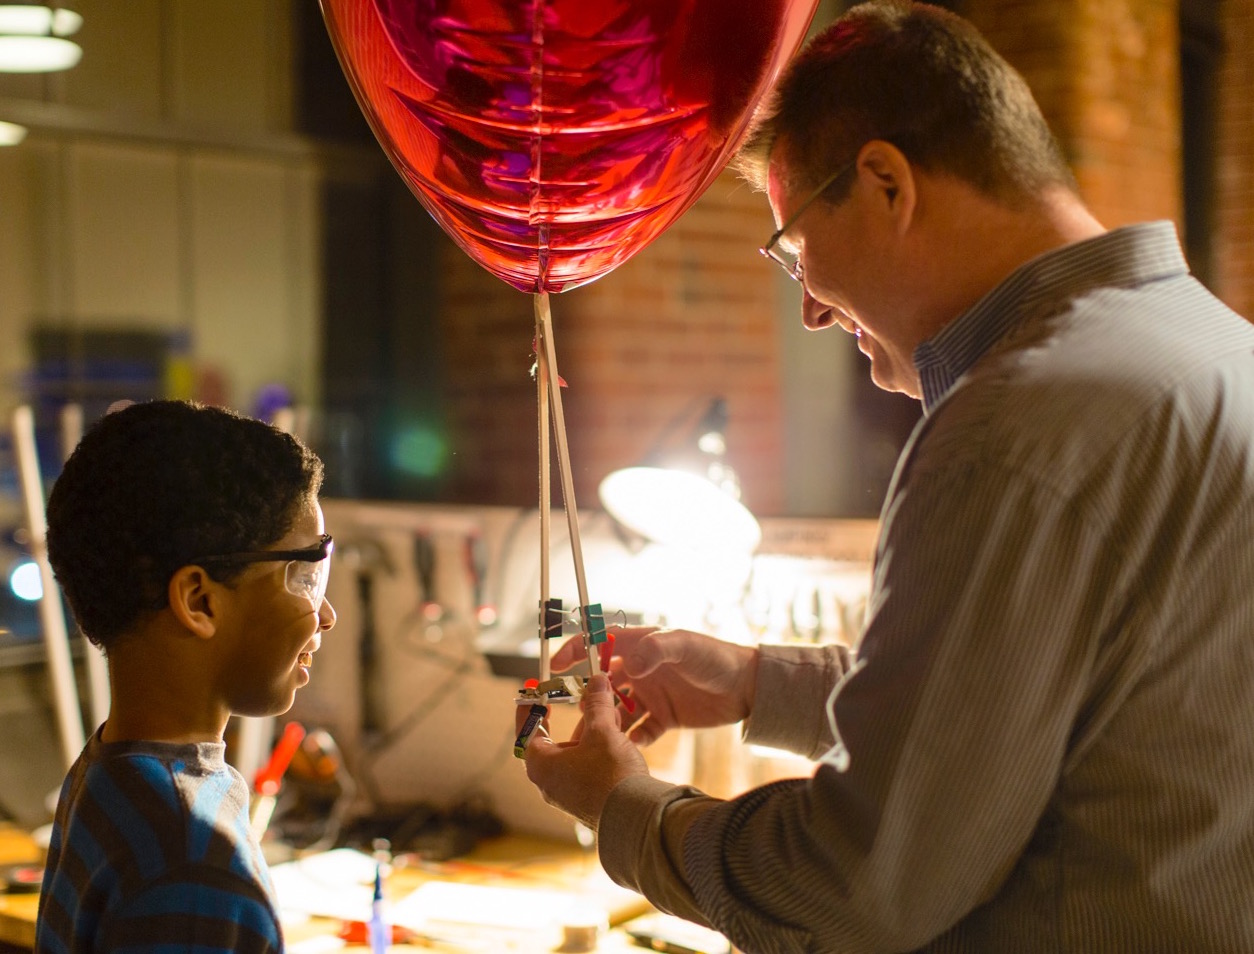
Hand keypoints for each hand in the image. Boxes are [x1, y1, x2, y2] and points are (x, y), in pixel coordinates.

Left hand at [517, 674, 648, 829]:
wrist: (636, 818)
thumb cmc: (610, 775)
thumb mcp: (602, 731)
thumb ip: (596, 704)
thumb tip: (597, 681)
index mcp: (541, 765)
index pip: (526, 730)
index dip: (530, 707)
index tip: (536, 691)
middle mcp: (549, 781)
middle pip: (553, 740)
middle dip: (572, 716)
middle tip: (581, 696)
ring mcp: (568, 792)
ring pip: (574, 752)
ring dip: (590, 729)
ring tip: (609, 711)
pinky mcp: (587, 798)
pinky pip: (586, 765)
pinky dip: (597, 747)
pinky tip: (616, 734)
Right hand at [550, 627, 758, 745]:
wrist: (748, 688)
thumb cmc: (716, 657)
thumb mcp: (686, 646)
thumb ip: (656, 651)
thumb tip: (626, 666)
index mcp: (642, 646)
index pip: (601, 644)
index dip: (577, 651)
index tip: (556, 665)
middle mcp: (642, 670)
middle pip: (603, 682)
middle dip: (586, 695)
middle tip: (572, 711)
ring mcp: (652, 695)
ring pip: (617, 710)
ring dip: (604, 722)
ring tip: (590, 736)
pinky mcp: (664, 718)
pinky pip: (639, 731)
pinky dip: (629, 740)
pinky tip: (622, 749)